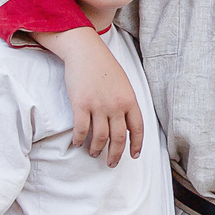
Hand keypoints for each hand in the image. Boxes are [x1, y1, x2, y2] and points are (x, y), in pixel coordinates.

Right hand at [53, 30, 141, 164]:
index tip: (134, 155)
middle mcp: (116, 105)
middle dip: (115, 154)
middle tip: (111, 163)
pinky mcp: (81, 104)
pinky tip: (77, 143)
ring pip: (100, 137)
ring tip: (93, 153)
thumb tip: (124, 124)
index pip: (137, 128)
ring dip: (97, 149)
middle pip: (118, 138)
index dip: (136, 144)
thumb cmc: (104, 66)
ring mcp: (98, 106)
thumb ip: (126, 103)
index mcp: (130, 100)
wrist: (85, 51)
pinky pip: (81, 129)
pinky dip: (79, 139)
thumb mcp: (123, 83)